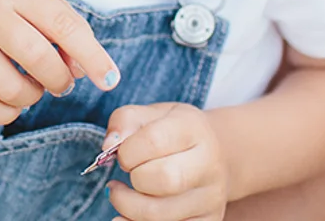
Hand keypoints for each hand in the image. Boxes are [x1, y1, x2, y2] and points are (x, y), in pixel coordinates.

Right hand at [0, 0, 119, 125]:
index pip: (64, 26)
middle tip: (61, 84)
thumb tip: (85, 70)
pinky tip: (9, 100)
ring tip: (31, 86)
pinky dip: (7, 113)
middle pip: (37, 58)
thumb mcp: (42, 12)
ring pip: (12, 89)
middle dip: (59, 80)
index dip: (93, 57)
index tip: (110, 80)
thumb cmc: (11, 19)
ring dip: (32, 97)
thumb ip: (72, 34)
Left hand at [105, 103, 229, 220]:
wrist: (215, 154)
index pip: (154, 140)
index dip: (127, 151)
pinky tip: (130, 214)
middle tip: (127, 174)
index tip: (123, 154)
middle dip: (134, 179)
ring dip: (128, 207)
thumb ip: (124, 121)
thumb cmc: (174, 133)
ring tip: (120, 195)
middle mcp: (209, 164)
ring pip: (160, 214)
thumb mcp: (151, 114)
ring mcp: (211, 198)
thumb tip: (108, 146)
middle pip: (165, 179)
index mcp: (194, 129)